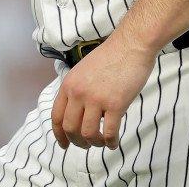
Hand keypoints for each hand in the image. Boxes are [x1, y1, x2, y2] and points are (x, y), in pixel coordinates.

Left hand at [50, 34, 155, 149]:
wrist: (131, 44)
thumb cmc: (111, 56)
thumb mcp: (83, 70)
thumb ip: (77, 89)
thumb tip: (78, 112)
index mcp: (69, 84)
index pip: (56, 116)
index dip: (59, 135)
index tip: (64, 144)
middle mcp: (79, 93)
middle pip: (70, 128)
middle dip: (77, 141)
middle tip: (86, 144)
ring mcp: (96, 99)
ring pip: (88, 134)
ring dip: (94, 143)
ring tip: (101, 142)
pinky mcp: (115, 104)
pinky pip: (109, 132)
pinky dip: (110, 142)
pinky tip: (113, 143)